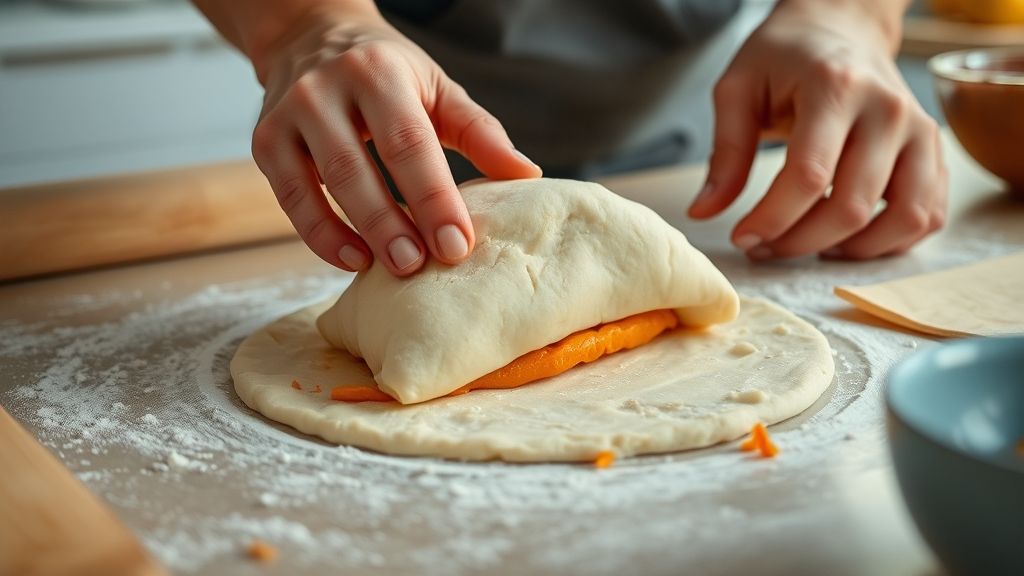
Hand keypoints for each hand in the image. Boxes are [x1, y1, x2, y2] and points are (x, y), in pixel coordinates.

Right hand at [251, 7, 540, 274]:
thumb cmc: (387, 72)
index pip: (409, 144)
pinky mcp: (265, 142)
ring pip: (319, 185)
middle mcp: (326, 90)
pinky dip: (319, 234)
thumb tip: (526, 176)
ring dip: (355, 233)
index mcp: (379, 74)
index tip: (457, 244)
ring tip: (389, 269)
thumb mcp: (437, 88)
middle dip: (391, 223)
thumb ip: (479, 132)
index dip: (434, 199)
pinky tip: (353, 258)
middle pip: (358, 168)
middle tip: (420, 267)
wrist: (310, 36)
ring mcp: (288, 116)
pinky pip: (291, 197)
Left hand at [689, 0, 946, 259]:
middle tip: (764, 246)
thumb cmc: (783, 58)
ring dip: (850, 251)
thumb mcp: (737, 89)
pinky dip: (890, 242)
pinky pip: (927, 216)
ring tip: (808, 245)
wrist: (840, 27)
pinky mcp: (933, 152)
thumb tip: (704, 213)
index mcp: (836, 88)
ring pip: (902, 219)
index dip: (771, 220)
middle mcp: (888, 110)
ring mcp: (920, 132)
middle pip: (850, 207)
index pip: (808, 176)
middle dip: (799, 242)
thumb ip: (725, 153)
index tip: (741, 237)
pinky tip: (847, 238)